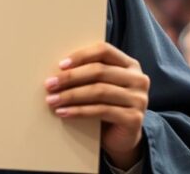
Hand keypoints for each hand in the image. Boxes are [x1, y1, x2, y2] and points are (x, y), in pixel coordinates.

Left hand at [45, 43, 148, 168]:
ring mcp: (139, 99)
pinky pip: (101, 111)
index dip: (81, 56)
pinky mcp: (134, 118)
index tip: (60, 65)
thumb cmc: (107, 105)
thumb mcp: (100, 85)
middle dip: (71, 77)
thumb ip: (89, 73)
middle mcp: (138, 79)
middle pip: (99, 71)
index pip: (104, 51)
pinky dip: (79, 111)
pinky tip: (64, 112)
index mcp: (130, 65)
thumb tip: (57, 68)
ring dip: (71, 95)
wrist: (122, 138)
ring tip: (52, 100)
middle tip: (50, 84)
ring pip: (99, 91)